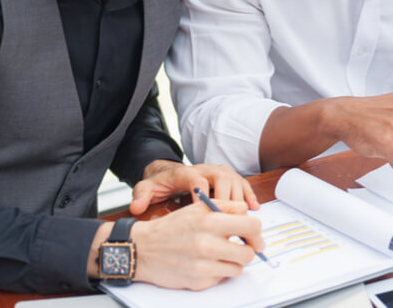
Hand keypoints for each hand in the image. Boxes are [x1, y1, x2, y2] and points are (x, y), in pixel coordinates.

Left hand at [130, 161, 259, 214]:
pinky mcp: (228, 179)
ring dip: (240, 200)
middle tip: (229, 222)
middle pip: (223, 178)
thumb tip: (136, 206)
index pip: (197, 179)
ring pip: (236, 181)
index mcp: (186, 172)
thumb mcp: (146, 188)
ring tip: (242, 222)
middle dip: (228, 200)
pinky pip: (243, 184)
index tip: (204, 214)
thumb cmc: (159, 184)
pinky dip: (250, 195)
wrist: (168, 174)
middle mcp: (206, 169)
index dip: (203, 195)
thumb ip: (141, 196)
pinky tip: (255, 209)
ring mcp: (219, 172)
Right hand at [132, 200, 263, 289]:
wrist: (144, 248)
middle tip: (240, 247)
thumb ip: (226, 206)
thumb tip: (248, 214)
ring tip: (221, 254)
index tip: (252, 235)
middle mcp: (208, 244)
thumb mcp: (198, 206)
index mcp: (210, 220)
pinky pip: (222, 278)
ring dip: (233, 262)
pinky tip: (206, 264)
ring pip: (239, 268)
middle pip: (249, 252)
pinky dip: (218, 272)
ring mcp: (203, 265)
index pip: (252, 226)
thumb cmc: (172, 227)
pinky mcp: (198, 282)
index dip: (256, 231)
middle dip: (247, 249)